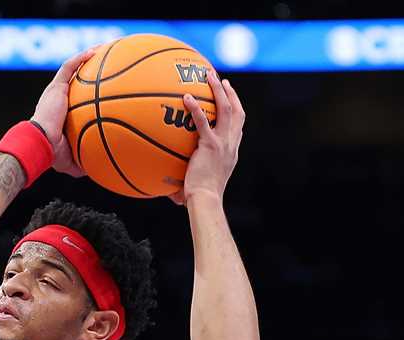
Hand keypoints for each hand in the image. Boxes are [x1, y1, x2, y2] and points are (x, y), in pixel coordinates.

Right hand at [32, 47, 96, 177]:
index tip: (99, 91)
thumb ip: (83, 161)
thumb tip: (97, 169)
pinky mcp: (55, 87)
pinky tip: (94, 52)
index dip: (85, 92)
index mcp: (59, 113)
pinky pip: (69, 67)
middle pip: (74, 80)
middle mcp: (56, 99)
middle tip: (103, 66)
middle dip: (87, 71)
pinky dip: (80, 58)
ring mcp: (55, 91)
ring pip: (71, 68)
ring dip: (85, 58)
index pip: (73, 99)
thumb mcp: (71, 160)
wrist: (41, 144)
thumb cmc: (52, 154)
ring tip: (101, 49)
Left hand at [172, 71, 245, 204]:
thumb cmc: (201, 198)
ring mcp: (223, 143)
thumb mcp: (200, 182)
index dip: (236, 112)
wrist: (206, 200)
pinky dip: (195, 107)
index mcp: (232, 152)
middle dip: (231, 94)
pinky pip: (203, 121)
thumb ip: (188, 173)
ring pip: (226, 109)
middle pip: (237, 112)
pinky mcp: (211, 145)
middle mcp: (231, 145)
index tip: (230, 101)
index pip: (238, 128)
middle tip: (222, 81)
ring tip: (209, 75)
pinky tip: (185, 97)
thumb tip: (165, 182)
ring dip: (218, 90)